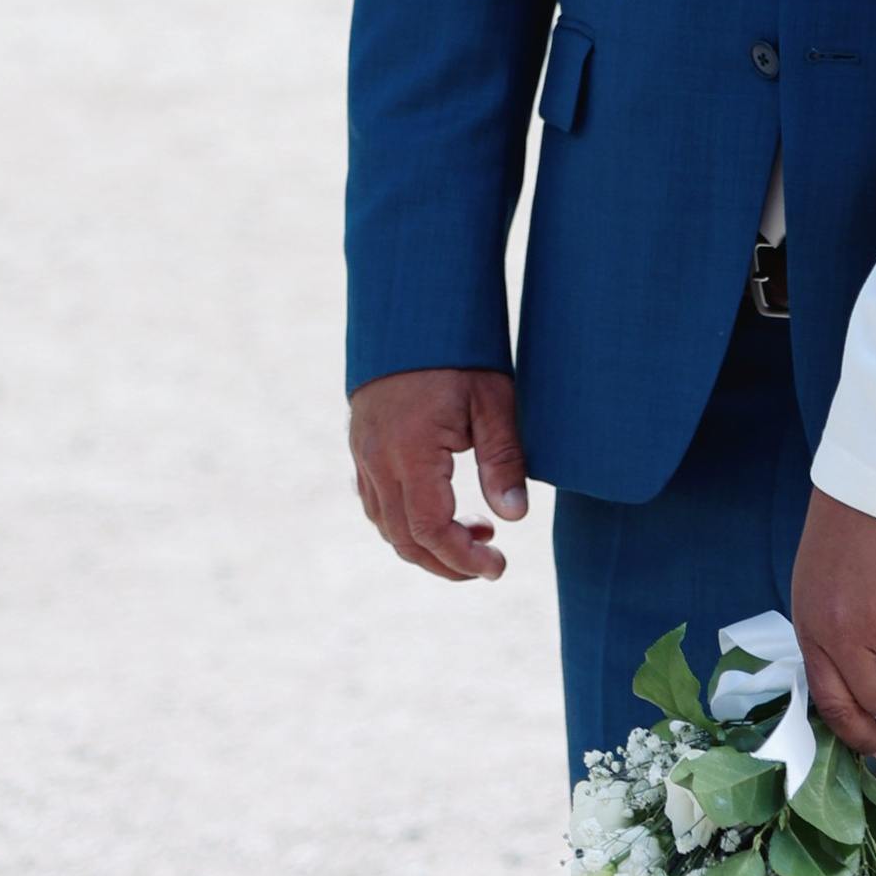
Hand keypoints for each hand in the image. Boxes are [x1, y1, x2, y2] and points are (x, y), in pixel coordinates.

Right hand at [349, 366, 527, 579]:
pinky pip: (376, 502)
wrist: (409, 309)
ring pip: (386, 525)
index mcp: (411, 452)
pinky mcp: (361, 446)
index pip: (431, 530)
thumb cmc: (458, 350)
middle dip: (447, 562)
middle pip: (405, 539)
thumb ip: (503, 459)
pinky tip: (440, 510)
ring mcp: (364, 454)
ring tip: (477, 532)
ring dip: (427, 544)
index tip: (498, 567)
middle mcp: (378, 460)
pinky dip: (405, 522)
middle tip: (490, 563)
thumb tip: (515, 517)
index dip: (463, 559)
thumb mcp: (493, 399)